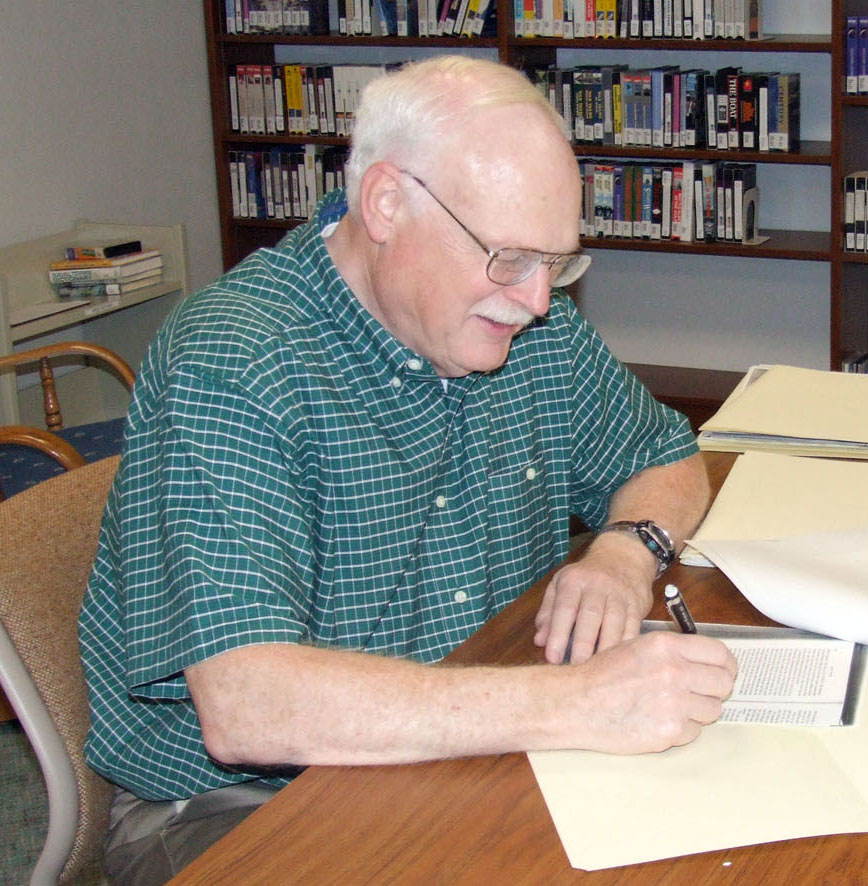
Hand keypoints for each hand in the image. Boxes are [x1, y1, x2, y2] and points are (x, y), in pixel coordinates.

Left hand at [534, 536, 654, 664]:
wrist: (622, 557)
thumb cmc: (586, 577)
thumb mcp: (561, 585)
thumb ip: (549, 613)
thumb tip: (539, 641)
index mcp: (573, 581)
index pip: (564, 608)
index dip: (558, 634)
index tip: (552, 657)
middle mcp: (597, 585)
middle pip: (590, 615)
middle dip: (583, 643)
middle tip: (577, 667)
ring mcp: (619, 593)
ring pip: (614, 621)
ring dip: (606, 647)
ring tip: (599, 669)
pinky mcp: (637, 603)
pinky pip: (633, 625)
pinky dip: (627, 644)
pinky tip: (620, 660)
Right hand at [562, 630, 737, 753]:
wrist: (578, 703)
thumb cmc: (603, 675)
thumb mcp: (637, 646)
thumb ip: (674, 651)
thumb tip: (708, 661)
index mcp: (666, 646)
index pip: (720, 654)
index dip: (725, 665)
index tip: (724, 671)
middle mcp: (674, 671)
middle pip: (723, 683)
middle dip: (714, 689)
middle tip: (699, 692)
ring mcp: (674, 703)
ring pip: (713, 710)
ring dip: (698, 710)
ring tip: (670, 706)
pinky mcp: (670, 731)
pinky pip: (694, 732)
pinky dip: (681, 729)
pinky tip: (658, 719)